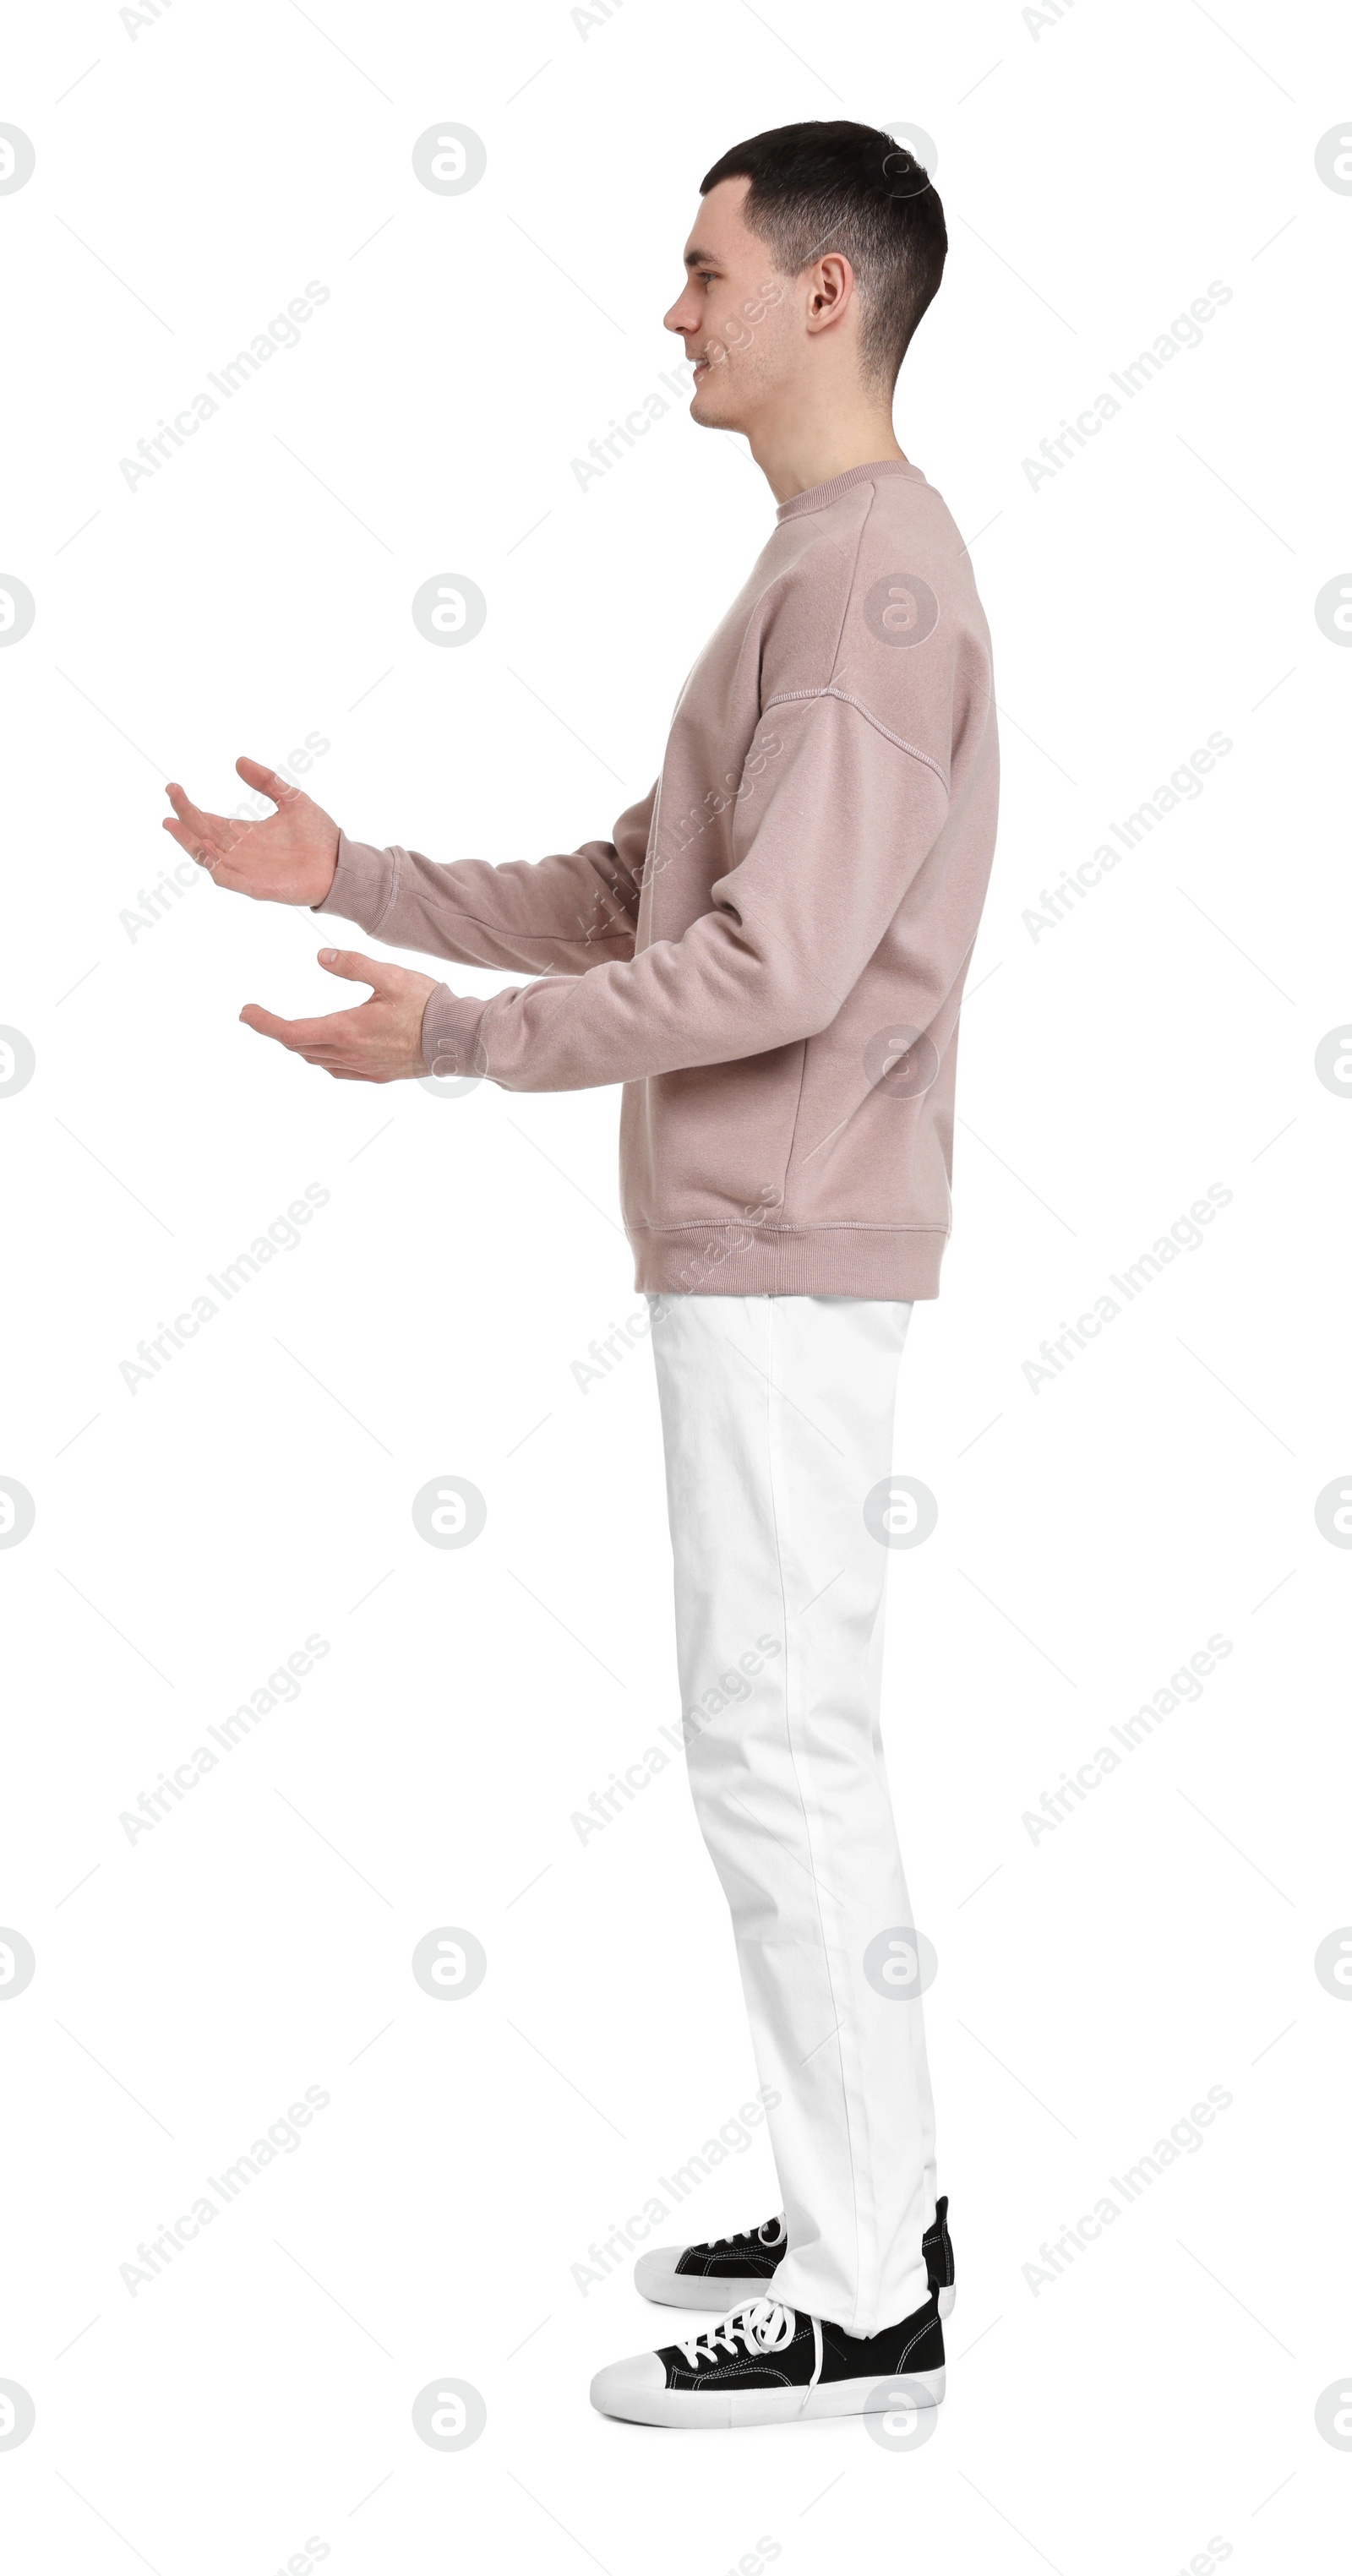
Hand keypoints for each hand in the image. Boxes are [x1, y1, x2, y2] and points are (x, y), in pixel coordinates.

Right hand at [162, 756, 339, 905]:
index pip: (208, 821)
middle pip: (203, 835)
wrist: (342, 864)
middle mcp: (240, 852)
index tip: (173, 787)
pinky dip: (216, 867)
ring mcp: (246, 871)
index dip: (188, 807)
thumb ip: (267, 781)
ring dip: (191, 842)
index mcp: (245, 833)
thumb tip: (238, 761)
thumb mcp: (291, 799)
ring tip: (175, 824)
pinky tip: (206, 851)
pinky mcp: (257, 887)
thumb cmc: (318, 836)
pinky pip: (230, 879)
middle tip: (172, 795)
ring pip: (209, 858)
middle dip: (185, 817)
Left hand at [240, 949, 439, 1082]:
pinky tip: (325, 1051)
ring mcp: (363, 1069)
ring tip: (288, 1030)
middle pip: (299, 1047)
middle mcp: (349, 1055)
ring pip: (316, 1060)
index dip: (263, 1023)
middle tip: (258, 1017)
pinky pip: (337, 1072)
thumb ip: (352, 965)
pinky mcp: (377, 1076)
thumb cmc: (427, 1005)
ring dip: (298, 1045)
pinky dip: (321, 1059)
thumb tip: (320, 957)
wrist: (458, 1039)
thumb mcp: (389, 976)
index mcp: (346, 1030)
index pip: (290, 1032)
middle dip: (276, 1031)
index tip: (245, 1013)